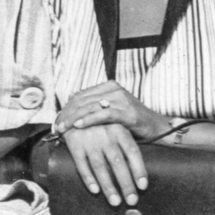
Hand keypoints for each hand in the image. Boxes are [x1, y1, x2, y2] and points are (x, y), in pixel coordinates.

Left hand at [55, 82, 169, 141]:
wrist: (158, 128)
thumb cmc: (133, 124)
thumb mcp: (112, 113)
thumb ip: (96, 110)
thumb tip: (74, 117)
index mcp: (109, 87)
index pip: (81, 95)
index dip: (66, 108)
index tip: (56, 120)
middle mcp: (114, 89)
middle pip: (82, 100)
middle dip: (66, 114)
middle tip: (55, 126)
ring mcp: (121, 99)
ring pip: (90, 107)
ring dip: (73, 118)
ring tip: (62, 127)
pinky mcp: (126, 112)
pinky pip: (103, 115)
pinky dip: (88, 120)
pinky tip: (78, 126)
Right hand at [62, 122, 148, 207]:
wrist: (74, 109)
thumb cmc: (101, 123)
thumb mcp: (116, 126)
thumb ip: (126, 144)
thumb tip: (140, 169)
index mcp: (119, 130)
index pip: (132, 152)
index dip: (139, 170)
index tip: (143, 186)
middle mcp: (106, 135)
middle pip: (118, 163)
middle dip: (126, 184)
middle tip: (132, 201)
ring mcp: (90, 140)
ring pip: (100, 167)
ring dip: (108, 186)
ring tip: (115, 202)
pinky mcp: (75, 145)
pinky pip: (82, 165)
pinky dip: (88, 179)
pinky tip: (95, 191)